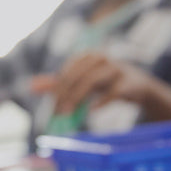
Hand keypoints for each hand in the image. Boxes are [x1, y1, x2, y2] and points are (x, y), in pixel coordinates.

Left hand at [29, 53, 156, 115]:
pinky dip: (102, 101)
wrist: (139, 86)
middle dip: (66, 95)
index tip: (52, 108)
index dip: (57, 90)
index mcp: (87, 57)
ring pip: (93, 81)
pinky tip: (92, 110)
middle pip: (78, 76)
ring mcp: (117, 69)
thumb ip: (58, 83)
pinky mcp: (129, 82)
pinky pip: (113, 91)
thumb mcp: (82, 80)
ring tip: (69, 113)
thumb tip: (31, 86)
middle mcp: (101, 59)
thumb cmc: (106, 82)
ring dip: (78, 98)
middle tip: (58, 114)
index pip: (68, 72)